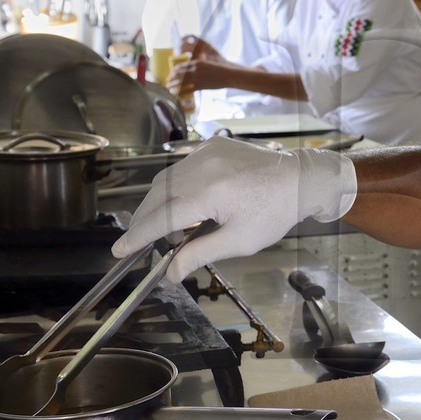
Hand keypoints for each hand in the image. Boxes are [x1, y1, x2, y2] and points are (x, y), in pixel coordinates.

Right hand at [111, 138, 356, 281]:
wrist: (300, 179)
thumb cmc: (274, 213)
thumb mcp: (239, 241)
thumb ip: (199, 255)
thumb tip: (171, 274)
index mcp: (209, 192)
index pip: (161, 218)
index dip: (137, 237)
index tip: (119, 251)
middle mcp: (201, 167)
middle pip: (156, 198)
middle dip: (145, 223)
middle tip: (142, 246)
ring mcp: (205, 152)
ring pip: (164, 182)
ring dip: (159, 207)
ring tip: (173, 232)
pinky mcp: (210, 145)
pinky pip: (180, 169)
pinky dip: (174, 189)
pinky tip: (185, 208)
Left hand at [166, 36, 227, 94]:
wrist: (229, 75)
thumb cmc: (221, 69)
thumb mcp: (208, 63)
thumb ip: (200, 66)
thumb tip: (194, 70)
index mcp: (197, 62)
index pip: (181, 66)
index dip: (174, 70)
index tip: (171, 74)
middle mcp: (195, 69)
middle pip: (178, 74)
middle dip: (171, 78)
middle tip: (167, 82)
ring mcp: (197, 78)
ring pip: (180, 82)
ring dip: (173, 85)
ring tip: (168, 88)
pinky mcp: (201, 85)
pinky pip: (187, 90)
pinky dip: (180, 92)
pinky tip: (177, 95)